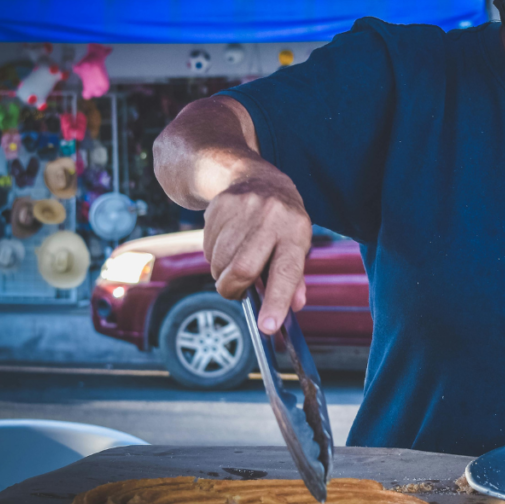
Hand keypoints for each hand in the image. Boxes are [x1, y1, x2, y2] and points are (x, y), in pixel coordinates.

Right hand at [203, 164, 311, 334]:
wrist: (254, 176)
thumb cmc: (282, 221)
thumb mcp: (297, 243)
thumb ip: (295, 277)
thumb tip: (294, 307)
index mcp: (295, 231)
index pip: (287, 271)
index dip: (277, 301)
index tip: (268, 327)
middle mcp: (270, 218)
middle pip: (242, 269)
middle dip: (233, 290)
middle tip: (236, 293)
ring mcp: (244, 209)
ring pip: (220, 261)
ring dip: (222, 273)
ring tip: (234, 260)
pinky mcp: (220, 206)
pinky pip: (207, 247)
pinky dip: (213, 256)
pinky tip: (226, 242)